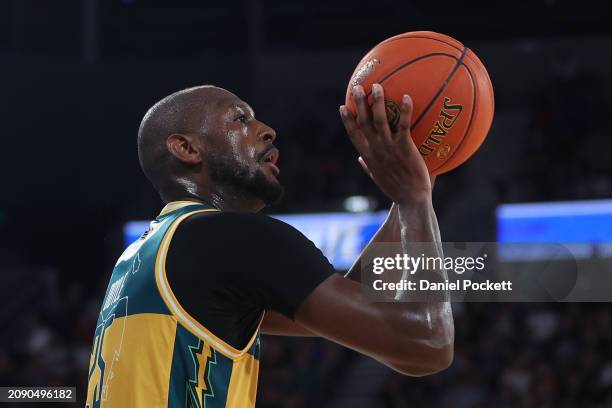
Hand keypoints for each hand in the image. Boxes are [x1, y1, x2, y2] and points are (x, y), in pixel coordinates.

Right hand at [340, 84, 431, 204]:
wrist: (411, 199)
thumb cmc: (396, 190)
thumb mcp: (377, 178)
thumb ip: (367, 167)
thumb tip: (359, 159)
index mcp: (368, 157)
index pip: (354, 135)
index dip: (347, 120)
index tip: (343, 107)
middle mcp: (376, 150)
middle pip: (364, 123)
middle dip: (359, 104)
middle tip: (358, 88)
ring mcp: (390, 148)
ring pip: (380, 121)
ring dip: (377, 102)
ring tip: (377, 86)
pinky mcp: (405, 148)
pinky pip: (404, 126)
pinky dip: (404, 111)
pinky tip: (406, 97)